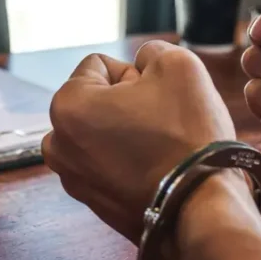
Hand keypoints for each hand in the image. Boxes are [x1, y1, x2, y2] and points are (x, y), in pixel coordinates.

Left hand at [42, 41, 237, 243]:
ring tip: (159, 147)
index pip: (100, 65)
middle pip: (97, 101)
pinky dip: (130, 163)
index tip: (157, 98)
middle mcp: (58, 144)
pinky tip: (158, 170)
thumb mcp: (178, 65)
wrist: (202, 207)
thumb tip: (142, 63)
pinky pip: (111, 166)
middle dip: (127, 104)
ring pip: (104, 134)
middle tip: (161, 122)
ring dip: (127, 133)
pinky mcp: (95, 205)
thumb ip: (151, 52)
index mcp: (66, 106)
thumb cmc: (188, 133)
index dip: (136, 74)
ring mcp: (74, 179)